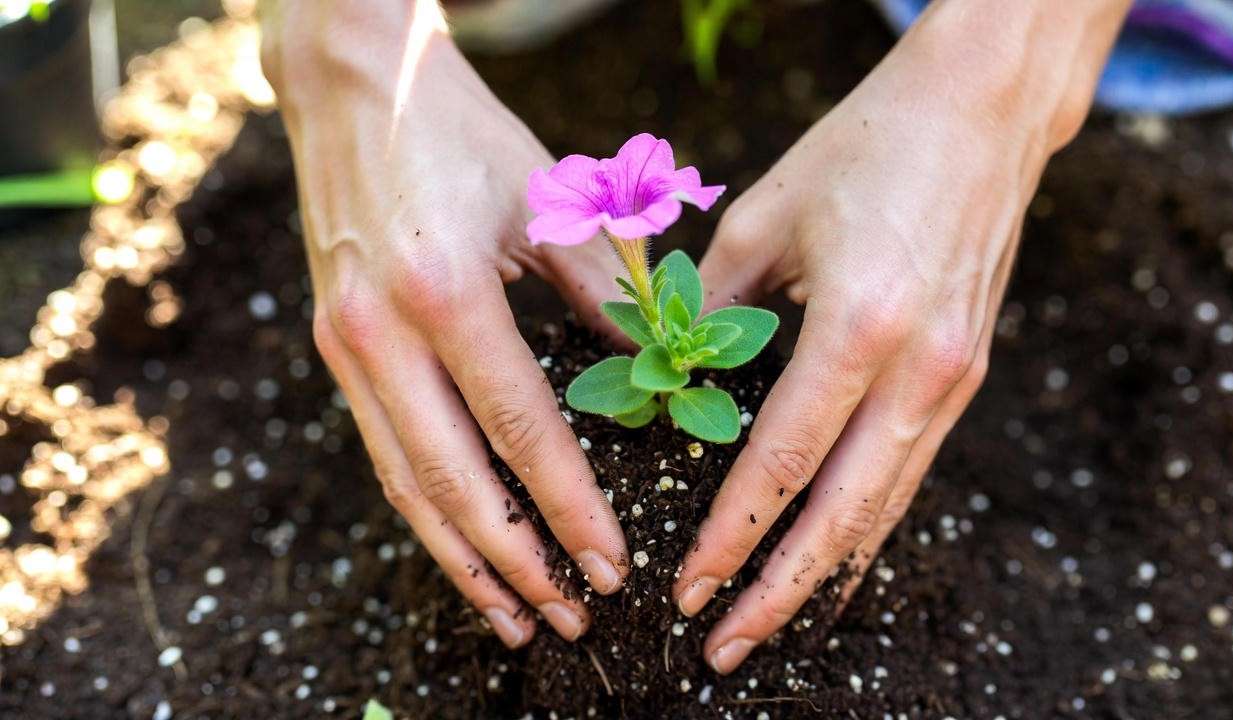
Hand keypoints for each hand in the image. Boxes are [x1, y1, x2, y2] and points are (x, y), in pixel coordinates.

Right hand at [260, 2, 629, 646]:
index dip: (568, 508)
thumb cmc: (461, 135)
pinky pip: (385, 451)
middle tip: (568, 619)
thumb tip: (661, 372)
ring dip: (461, 559)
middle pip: (450, 482)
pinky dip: (426, 510)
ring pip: (404, 484)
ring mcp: (346, 348)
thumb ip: (606, 294)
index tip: (610, 566)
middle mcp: (380, 335)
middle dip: (514, 563)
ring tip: (512, 616)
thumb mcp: (546, 204)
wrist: (354, 88)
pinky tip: (464, 546)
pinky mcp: (336, 350)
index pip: (518, 432)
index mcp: (445, 296)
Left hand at [672, 0, 1130, 672]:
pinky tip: (829, 558)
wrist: (979, 114)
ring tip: (772, 625)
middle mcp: (920, 368)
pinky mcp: (966, 375)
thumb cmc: (862, 148)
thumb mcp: (762, 215)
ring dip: (824, 574)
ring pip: (885, 507)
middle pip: (844, 514)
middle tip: (724, 649)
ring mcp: (954, 378)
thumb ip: (707, 305)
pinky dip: (864, 526)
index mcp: (860, 325)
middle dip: (779, 591)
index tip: (688, 590)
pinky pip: (908, 472)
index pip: (783, 461)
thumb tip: (666, 380)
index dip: (732, 535)